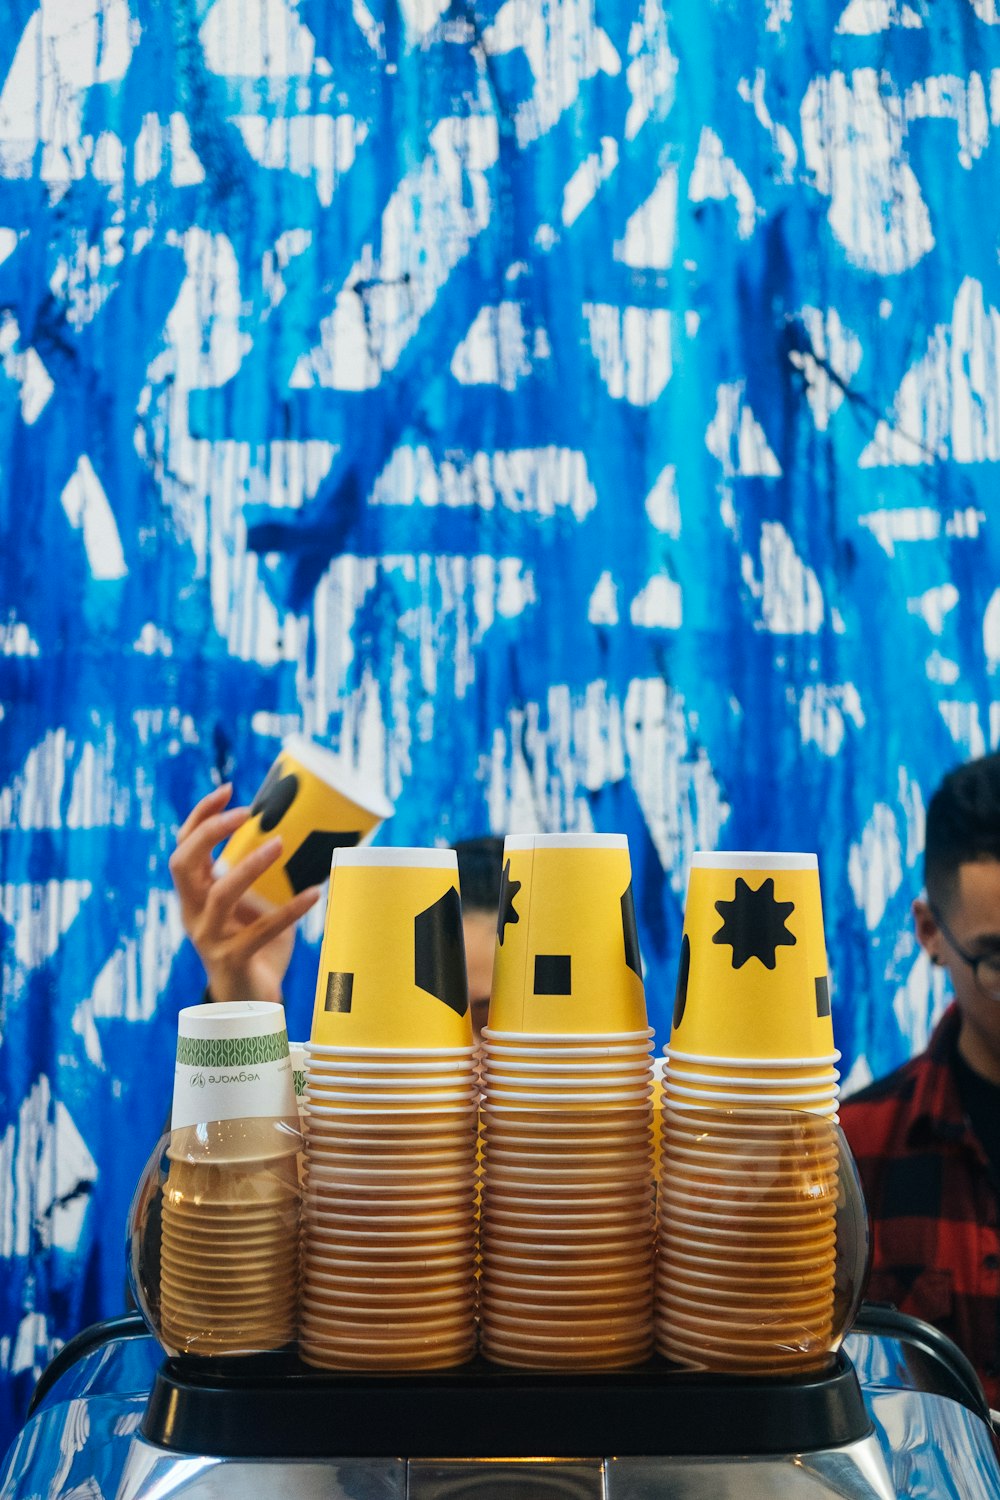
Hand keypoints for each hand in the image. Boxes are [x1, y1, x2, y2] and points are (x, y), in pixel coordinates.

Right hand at [169, 784, 319, 1004]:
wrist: (250, 1004)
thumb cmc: (255, 945)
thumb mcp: (252, 905)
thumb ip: (259, 877)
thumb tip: (294, 835)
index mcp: (193, 896)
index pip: (183, 847)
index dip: (201, 817)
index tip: (228, 790)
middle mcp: (193, 913)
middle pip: (182, 863)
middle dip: (209, 831)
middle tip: (247, 814)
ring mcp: (209, 938)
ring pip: (221, 894)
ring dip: (250, 865)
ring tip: (280, 844)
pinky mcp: (233, 959)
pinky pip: (261, 930)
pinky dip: (289, 910)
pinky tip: (313, 894)